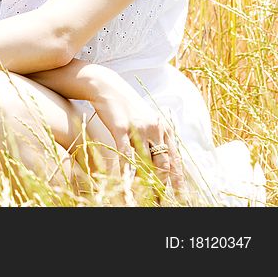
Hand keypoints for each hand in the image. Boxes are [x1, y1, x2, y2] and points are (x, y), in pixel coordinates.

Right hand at [91, 79, 185, 197]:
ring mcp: (139, 128)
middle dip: (162, 185)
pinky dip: (126, 170)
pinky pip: (125, 154)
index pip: (175, 160)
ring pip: (145, 162)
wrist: (107, 87)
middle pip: (163, 164)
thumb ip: (155, 138)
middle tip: (160, 201)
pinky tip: (125, 182)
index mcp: (164, 129)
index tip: (181, 197)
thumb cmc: (126, 107)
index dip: (178, 180)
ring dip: (144, 182)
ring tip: (144, 198)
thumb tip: (160, 162)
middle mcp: (155, 129)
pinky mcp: (121, 128)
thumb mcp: (146, 120)